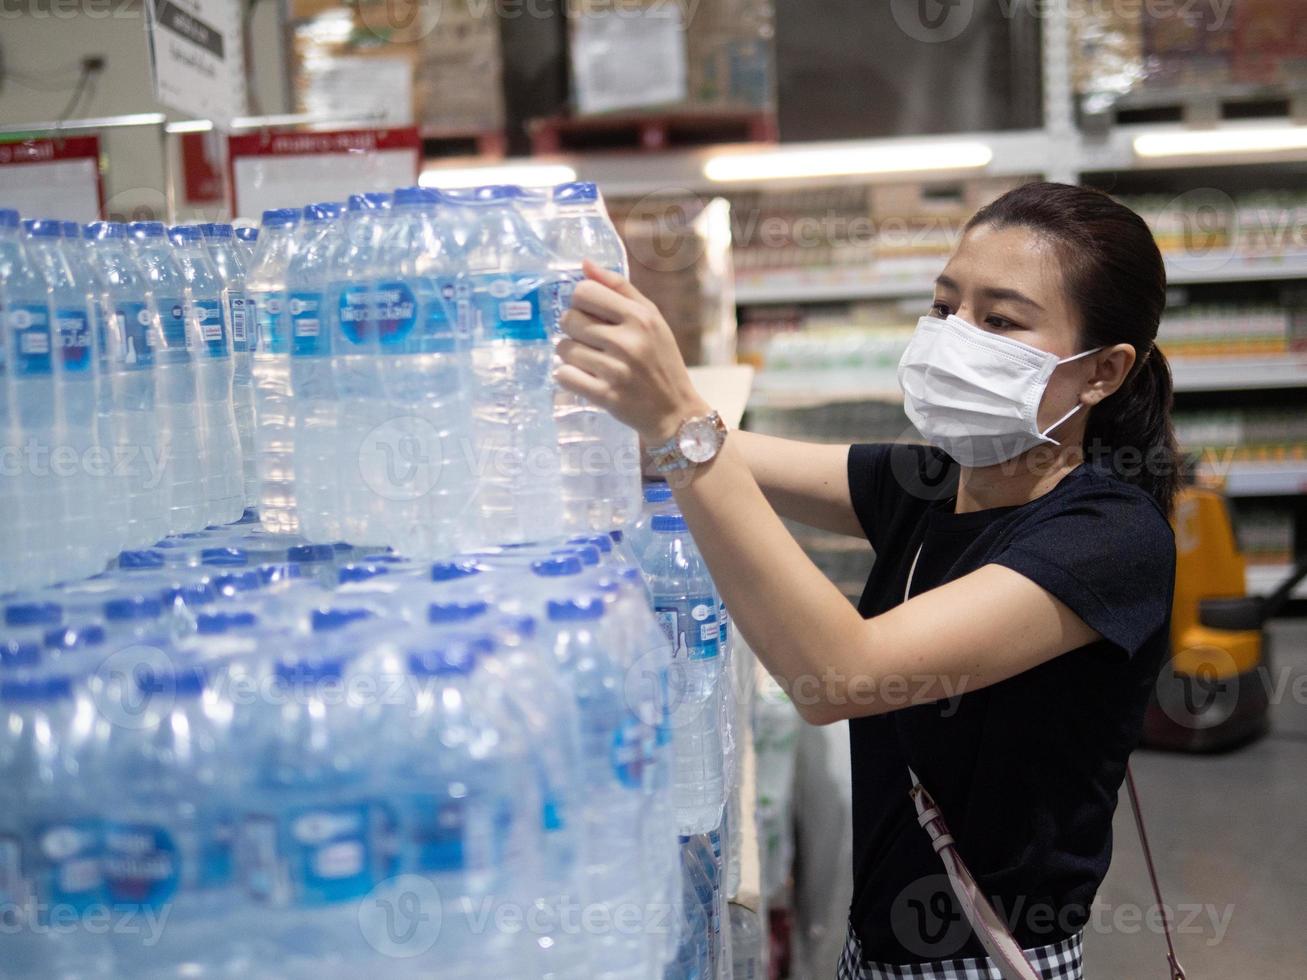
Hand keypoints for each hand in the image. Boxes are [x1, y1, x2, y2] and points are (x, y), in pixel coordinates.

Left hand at [556, 259, 709, 443]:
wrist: (676, 411)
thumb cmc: (662, 360)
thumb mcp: (652, 319)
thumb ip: (619, 288)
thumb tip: (584, 264)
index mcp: (639, 317)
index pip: (584, 291)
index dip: (580, 302)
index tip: (591, 315)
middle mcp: (628, 341)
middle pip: (569, 319)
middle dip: (574, 329)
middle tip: (592, 342)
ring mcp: (616, 370)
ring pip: (564, 348)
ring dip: (571, 355)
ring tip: (592, 362)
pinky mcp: (606, 396)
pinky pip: (564, 376)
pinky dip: (569, 377)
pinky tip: (585, 378)